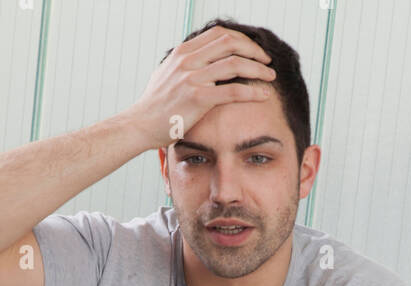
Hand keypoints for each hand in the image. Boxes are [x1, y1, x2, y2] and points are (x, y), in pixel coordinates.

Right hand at [129, 24, 276, 150]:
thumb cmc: (154, 106)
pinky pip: (232, 90)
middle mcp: (188, 60)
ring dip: (258, 69)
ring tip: (270, 76)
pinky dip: (251, 91)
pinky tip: (263, 95)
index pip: (219, 34)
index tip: (253, 51)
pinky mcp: (198, 98)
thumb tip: (194, 60)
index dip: (241, 40)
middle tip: (267, 62)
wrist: (140, 125)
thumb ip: (182, 65)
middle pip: (231, 43)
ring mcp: (193, 77)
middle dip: (254, 50)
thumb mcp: (166, 75)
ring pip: (235, 63)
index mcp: (183, 52)